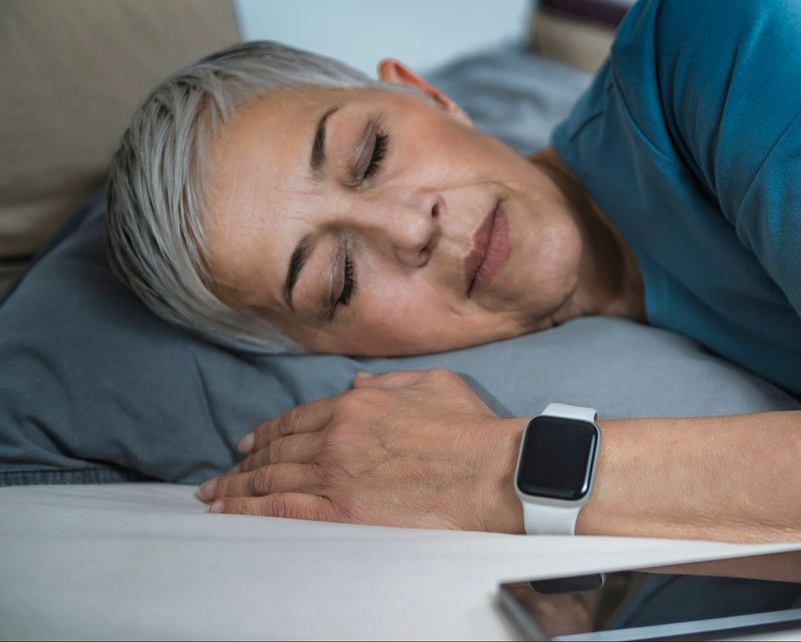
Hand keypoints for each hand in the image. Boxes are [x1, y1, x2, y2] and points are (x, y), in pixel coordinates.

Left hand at [197, 369, 523, 531]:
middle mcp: (335, 437)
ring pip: (269, 480)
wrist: (491, 472)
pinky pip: (279, 511)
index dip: (266, 433)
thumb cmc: (471, 429)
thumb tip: (358, 383)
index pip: (296, 420)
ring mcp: (334, 476)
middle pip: (275, 451)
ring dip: (235, 489)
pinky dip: (248, 510)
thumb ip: (389, 383)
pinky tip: (228, 513)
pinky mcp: (340, 512)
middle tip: (219, 476)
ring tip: (213, 497)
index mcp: (356, 405)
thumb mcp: (432, 385)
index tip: (247, 443)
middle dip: (242, 464)